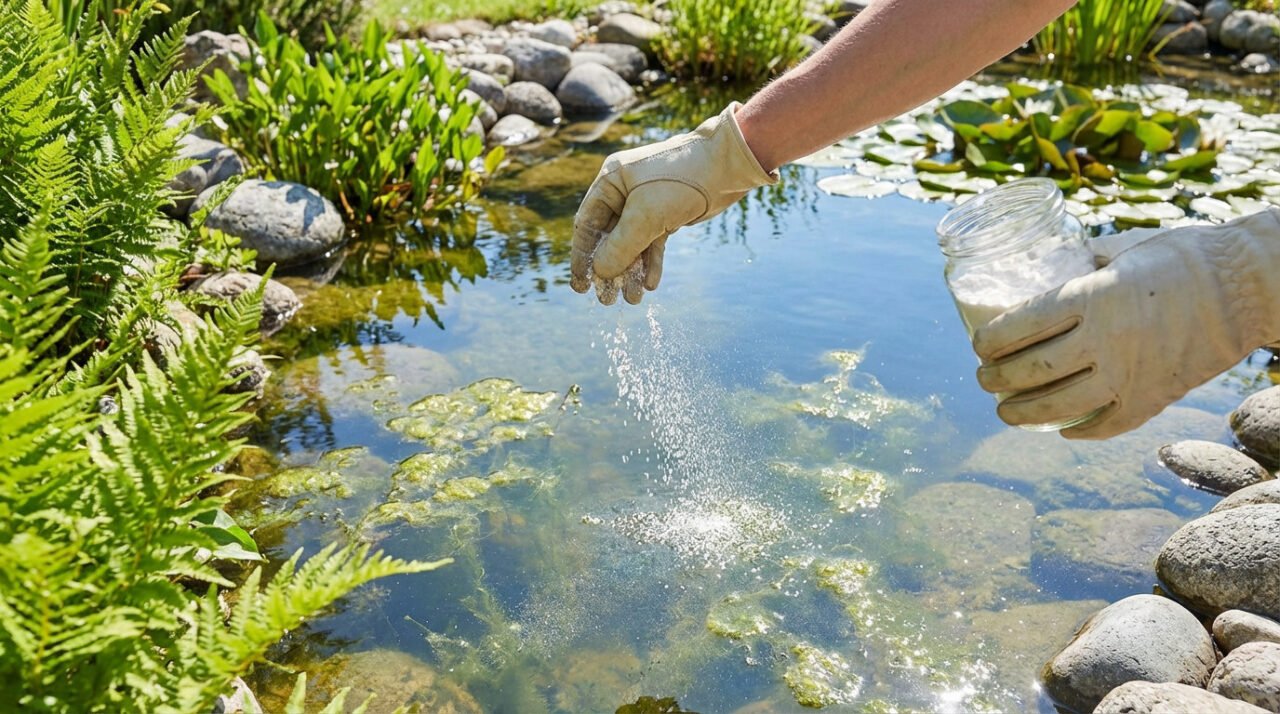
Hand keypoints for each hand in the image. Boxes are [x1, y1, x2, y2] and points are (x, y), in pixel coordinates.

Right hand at [571, 103, 776, 304]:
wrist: (727, 166)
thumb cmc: (681, 180)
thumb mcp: (646, 216)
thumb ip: (620, 246)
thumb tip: (599, 273)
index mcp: (610, 181)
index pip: (586, 225)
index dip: (583, 257)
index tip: (581, 287)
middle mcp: (624, 192)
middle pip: (608, 239)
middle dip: (609, 271)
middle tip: (608, 300)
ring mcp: (646, 204)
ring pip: (631, 245)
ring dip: (631, 272)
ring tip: (633, 299)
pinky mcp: (667, 215)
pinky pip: (652, 244)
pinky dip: (651, 264)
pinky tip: (650, 285)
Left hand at [972, 209, 1279, 438]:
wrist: (1252, 287)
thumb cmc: (1187, 256)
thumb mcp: (1126, 246)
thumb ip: (1087, 259)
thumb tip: (1054, 261)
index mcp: (1093, 295)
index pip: (1020, 324)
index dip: (990, 339)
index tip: (978, 344)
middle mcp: (1105, 339)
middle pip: (1031, 369)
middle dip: (995, 378)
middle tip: (983, 378)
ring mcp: (1129, 374)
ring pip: (1058, 406)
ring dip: (1021, 413)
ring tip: (1004, 411)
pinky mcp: (1154, 398)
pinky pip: (1106, 425)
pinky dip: (1079, 431)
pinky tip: (1061, 429)